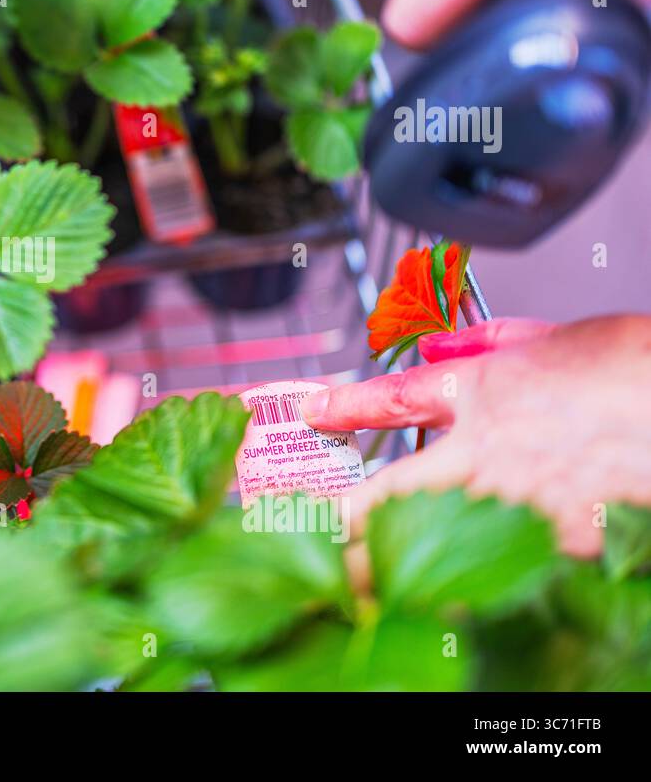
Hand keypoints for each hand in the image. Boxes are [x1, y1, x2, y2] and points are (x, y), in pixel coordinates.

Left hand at [301, 316, 650, 555]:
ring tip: (371, 580)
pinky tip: (461, 594)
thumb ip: (490, 344)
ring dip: (405, 557)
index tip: (313, 413)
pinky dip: (483, 575)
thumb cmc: (631, 366)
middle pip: (392, 490)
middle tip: (320, 534)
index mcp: (479, 391)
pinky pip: (504, 562)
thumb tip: (442, 347)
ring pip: (438, 540)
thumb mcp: (551, 338)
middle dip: (348, 519)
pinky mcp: (554, 540)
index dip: (345, 407)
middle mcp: (484, 450)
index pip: (392, 399)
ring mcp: (515, 500)